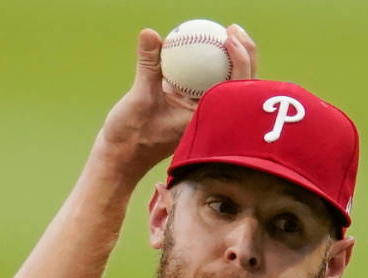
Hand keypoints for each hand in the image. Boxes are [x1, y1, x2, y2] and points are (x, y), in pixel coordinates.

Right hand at [96, 24, 256, 177]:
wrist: (122, 157)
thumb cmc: (131, 135)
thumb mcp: (139, 98)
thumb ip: (148, 65)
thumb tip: (150, 33)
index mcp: (209, 120)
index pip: (237, 89)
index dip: (242, 60)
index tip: (230, 38)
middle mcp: (212, 119)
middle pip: (241, 85)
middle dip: (246, 54)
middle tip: (233, 29)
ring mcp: (204, 116)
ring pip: (228, 85)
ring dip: (232, 59)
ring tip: (227, 34)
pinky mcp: (193, 111)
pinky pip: (209, 84)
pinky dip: (212, 66)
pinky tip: (204, 47)